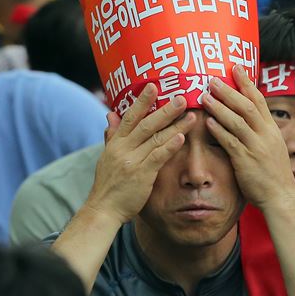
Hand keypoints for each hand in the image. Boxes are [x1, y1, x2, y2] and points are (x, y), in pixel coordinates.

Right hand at [86, 84, 194, 224]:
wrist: (104, 209)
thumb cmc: (108, 186)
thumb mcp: (106, 157)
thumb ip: (111, 136)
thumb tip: (110, 115)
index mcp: (115, 143)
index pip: (129, 117)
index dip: (141, 101)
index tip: (153, 86)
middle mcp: (123, 149)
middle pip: (146, 124)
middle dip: (165, 109)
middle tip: (182, 97)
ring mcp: (132, 161)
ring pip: (155, 138)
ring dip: (174, 126)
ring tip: (191, 115)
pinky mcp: (141, 175)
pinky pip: (157, 157)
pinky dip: (169, 146)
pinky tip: (181, 137)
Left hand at [201, 65, 294, 210]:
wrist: (281, 197)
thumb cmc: (274, 176)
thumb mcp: (272, 149)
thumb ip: (260, 134)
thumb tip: (247, 120)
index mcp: (272, 130)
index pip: (259, 100)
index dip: (247, 83)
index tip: (236, 68)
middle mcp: (266, 135)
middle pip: (247, 106)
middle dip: (229, 91)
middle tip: (212, 79)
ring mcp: (256, 147)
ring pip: (237, 121)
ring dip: (220, 107)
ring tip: (204, 97)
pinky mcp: (246, 161)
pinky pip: (230, 142)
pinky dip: (219, 130)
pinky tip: (207, 122)